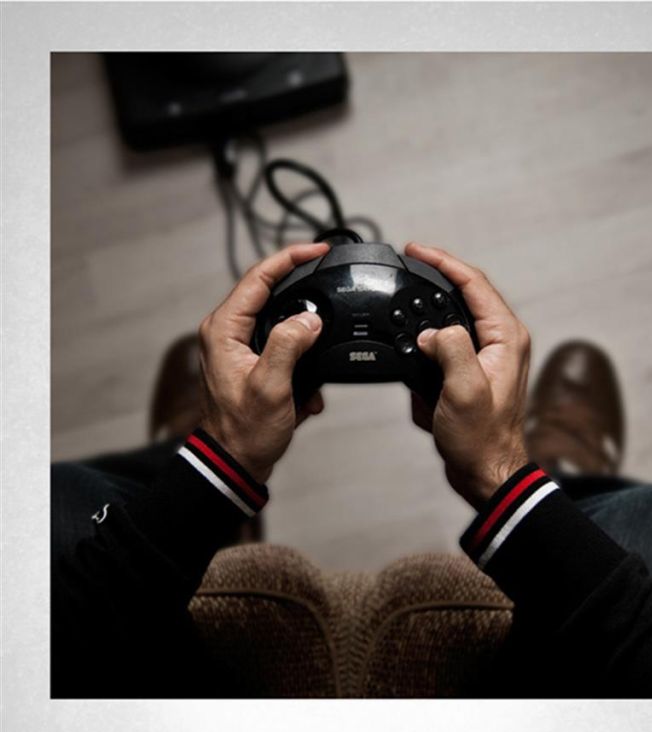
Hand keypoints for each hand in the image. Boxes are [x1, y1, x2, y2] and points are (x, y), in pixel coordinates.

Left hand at [198, 242, 329, 482]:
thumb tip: (310, 319)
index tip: (318, 251)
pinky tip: (310, 389)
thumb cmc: (245, 431)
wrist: (236, 462)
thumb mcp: (271, 387)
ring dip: (305, 335)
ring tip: (324, 344)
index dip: (289, 259)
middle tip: (329, 280)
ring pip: (279, 320)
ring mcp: (238, 347)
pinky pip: (282, 346)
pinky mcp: (251, 362)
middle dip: (302, 291)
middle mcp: (226, 332)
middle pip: (268, 292)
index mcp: (223, 330)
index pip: (258, 278)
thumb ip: (289, 345)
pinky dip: (302, 361)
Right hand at [405, 242, 529, 507]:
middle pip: (465, 295)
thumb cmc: (482, 439)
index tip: (415, 250)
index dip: (443, 262)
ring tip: (404, 306)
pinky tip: (412, 347)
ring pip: (453, 320)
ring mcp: (488, 357)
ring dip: (428, 315)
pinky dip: (428, 346)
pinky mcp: (473, 373)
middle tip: (405, 268)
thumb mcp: (464, 390)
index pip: (474, 283)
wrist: (486, 472)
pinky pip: (447, 347)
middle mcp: (501, 341)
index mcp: (505, 337)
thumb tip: (430, 332)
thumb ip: (450, 348)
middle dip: (433, 281)